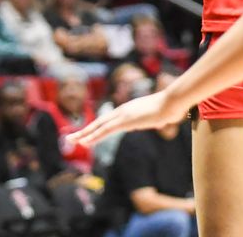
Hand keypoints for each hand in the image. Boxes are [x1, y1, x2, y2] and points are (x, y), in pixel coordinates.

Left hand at [69, 91, 184, 146]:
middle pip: (99, 122)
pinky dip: (94, 136)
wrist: (173, 102)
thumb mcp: (159, 115)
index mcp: (129, 110)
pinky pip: (106, 130)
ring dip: (84, 134)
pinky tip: (85, 141)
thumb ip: (156, 118)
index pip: (108, 120)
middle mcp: (122, 110)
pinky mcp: (125, 120)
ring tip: (72, 140)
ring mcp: (123, 114)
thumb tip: (159, 120)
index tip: (86, 133)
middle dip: (84, 130)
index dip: (96, 127)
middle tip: (69, 137)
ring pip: (99, 126)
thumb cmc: (170, 107)